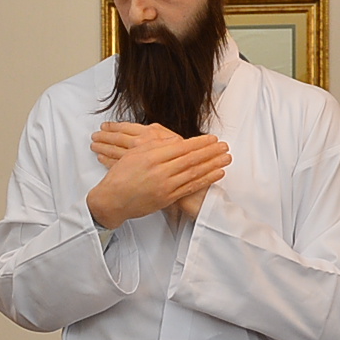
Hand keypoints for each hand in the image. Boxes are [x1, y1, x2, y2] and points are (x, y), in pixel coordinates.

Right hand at [85, 127, 227, 230]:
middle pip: (190, 159)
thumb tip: (176, 141)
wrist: (112, 200)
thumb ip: (156, 145)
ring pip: (193, 173)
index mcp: (151, 156)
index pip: (181, 147)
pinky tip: (216, 174)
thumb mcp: (135, 153)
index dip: (199, 142)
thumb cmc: (121, 176)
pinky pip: (190, 188)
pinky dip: (205, 180)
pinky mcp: (167, 198)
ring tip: (226, 158)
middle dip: (210, 152)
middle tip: (224, 146)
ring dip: (212, 165)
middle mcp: (159, 171)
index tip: (212, 139)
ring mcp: (164, 186)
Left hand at [90, 120, 174, 164]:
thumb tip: (149, 129)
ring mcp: (134, 159)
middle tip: (94, 135)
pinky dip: (105, 160)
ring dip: (102, 147)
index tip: (104, 126)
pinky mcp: (131, 171)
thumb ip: (159, 135)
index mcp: (148, 134)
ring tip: (94, 145)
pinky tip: (100, 159)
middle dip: (103, 136)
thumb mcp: (173, 141)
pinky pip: (114, 164)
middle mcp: (139, 144)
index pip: (125, 128)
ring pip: (113, 151)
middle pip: (116, 139)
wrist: (184, 177)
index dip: (113, 126)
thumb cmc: (180, 159)